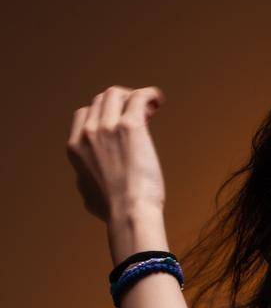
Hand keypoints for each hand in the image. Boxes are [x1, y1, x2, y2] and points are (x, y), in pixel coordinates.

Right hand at [66, 85, 165, 223]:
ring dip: (133, 97)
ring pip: (116, 94)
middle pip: (101, 100)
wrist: (128, 213)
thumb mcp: (87, 195)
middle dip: (120, 103)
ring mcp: (107, 127)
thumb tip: (86, 183)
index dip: (104, 113)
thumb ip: (84, 182)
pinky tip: (159, 100)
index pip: (85, 113)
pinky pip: (138, 96)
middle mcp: (88, 132)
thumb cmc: (113, 210)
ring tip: (150, 109)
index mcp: (75, 146)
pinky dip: (149, 94)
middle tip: (140, 115)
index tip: (120, 121)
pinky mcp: (130, 126)